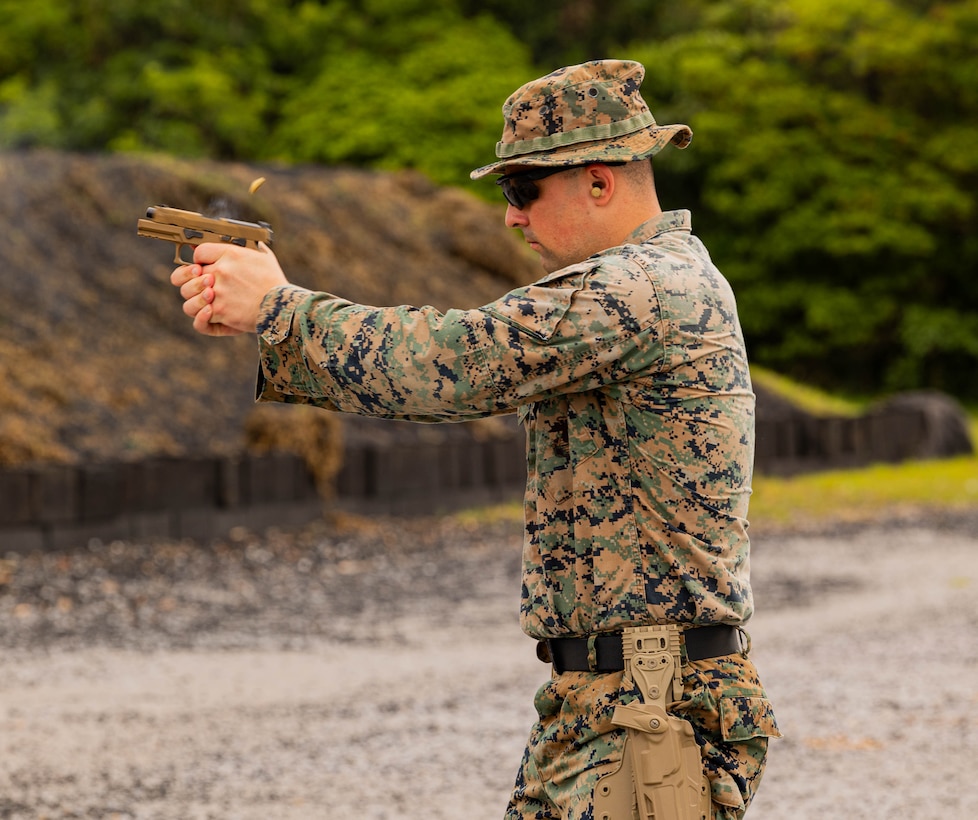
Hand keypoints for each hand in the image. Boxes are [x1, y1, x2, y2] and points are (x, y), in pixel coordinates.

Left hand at [170, 242, 287, 335]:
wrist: (283, 307)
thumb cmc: (276, 284)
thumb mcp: (267, 259)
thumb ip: (257, 250)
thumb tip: (257, 244)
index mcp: (230, 254)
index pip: (198, 252)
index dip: (198, 260)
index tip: (203, 267)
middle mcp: (220, 271)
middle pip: (186, 274)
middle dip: (191, 281)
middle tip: (201, 287)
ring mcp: (217, 292)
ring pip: (187, 297)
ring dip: (194, 301)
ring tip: (207, 303)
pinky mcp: (220, 312)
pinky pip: (198, 318)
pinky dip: (201, 319)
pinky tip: (209, 316)